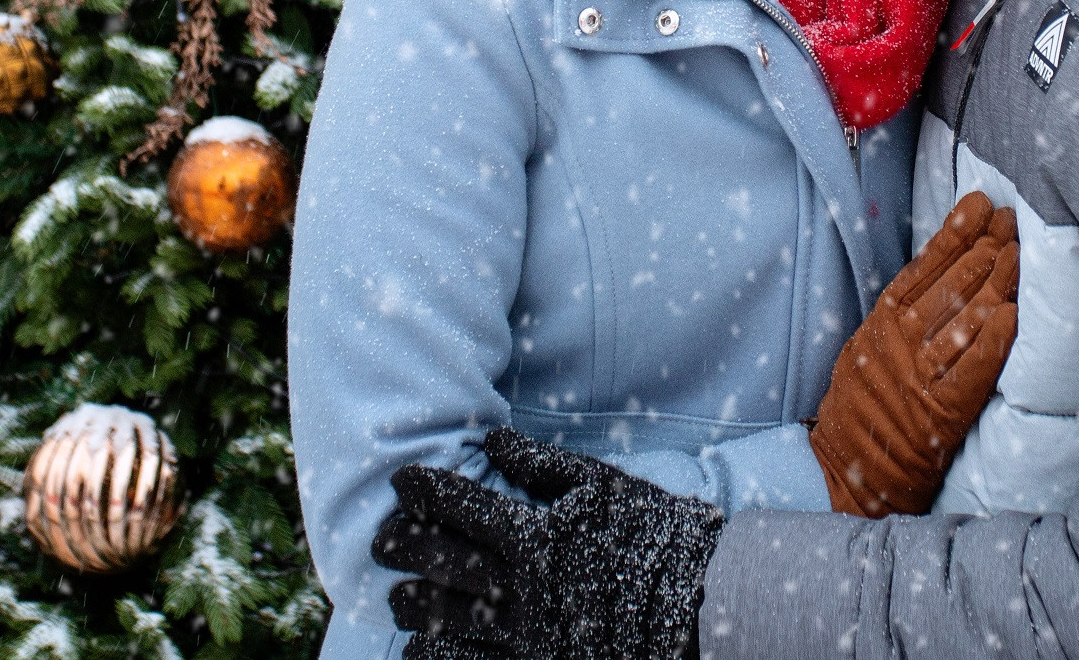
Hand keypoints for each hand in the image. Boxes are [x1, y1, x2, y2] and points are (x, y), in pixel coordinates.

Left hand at [374, 428, 722, 659]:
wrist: (697, 608)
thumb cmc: (654, 538)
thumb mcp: (605, 487)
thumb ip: (544, 465)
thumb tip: (494, 441)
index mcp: (535, 533)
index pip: (459, 505)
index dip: (422, 491)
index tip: (401, 483)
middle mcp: (520, 585)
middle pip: (438, 561)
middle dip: (401, 546)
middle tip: (381, 540)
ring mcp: (523, 634)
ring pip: (443, 617)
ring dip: (411, 603)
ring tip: (397, 596)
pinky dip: (435, 654)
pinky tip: (422, 647)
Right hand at [807, 190, 1018, 516]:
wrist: (849, 472)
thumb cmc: (866, 403)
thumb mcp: (869, 344)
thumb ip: (901, 309)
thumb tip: (944, 263)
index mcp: (882, 322)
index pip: (924, 266)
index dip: (954, 233)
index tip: (980, 204)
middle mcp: (901, 343)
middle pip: (950, 286)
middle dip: (986, 249)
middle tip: (1013, 222)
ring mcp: (920, 376)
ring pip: (963, 320)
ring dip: (996, 284)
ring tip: (1021, 254)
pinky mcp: (942, 412)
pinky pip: (971, 371)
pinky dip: (991, 343)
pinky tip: (1011, 316)